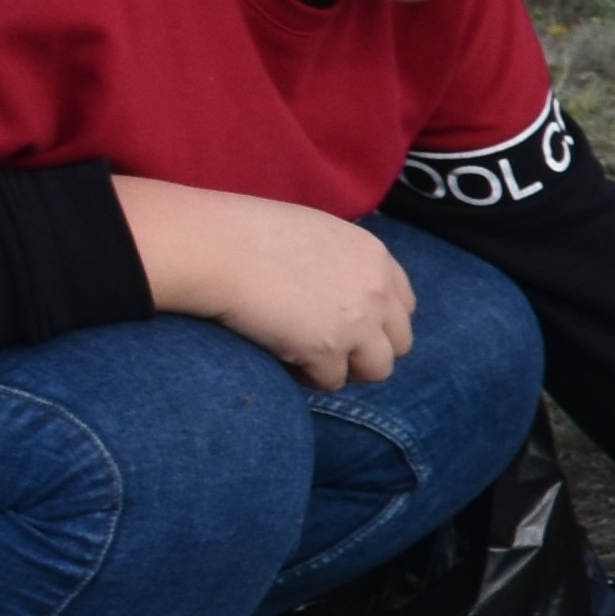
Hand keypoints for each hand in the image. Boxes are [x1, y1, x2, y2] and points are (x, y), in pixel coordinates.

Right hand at [114, 178, 414, 388]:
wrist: (211, 247)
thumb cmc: (244, 234)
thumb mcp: (313, 234)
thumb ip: (342, 264)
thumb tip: (342, 297)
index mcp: (375, 257)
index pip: (403, 306)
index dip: (378, 322)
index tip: (349, 327)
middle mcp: (376, 290)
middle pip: (399, 343)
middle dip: (367, 351)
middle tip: (326, 348)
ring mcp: (357, 323)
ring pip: (376, 370)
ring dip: (344, 369)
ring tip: (305, 356)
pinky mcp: (326, 350)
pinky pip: (330, 381)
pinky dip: (307, 376)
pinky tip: (280, 356)